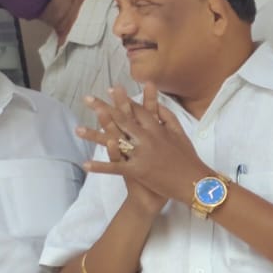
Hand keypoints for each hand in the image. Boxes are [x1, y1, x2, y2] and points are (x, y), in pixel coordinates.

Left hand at [80, 83, 209, 204]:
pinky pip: (115, 168)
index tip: (112, 90)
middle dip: (103, 108)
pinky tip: (86, 165)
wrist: (195, 182)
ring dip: (94, 136)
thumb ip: (169, 119)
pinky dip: (100, 167)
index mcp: (158, 129)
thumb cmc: (189, 159)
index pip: (138, 110)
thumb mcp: (182, 135)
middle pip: (121, 120)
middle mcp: (147, 138)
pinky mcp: (138, 170)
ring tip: (78, 129)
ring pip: (113, 142)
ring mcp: (141, 154)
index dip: (124, 100)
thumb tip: (157, 106)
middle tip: (88, 98)